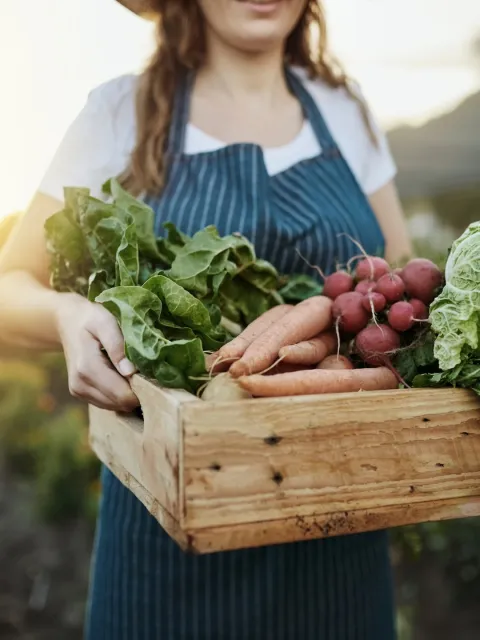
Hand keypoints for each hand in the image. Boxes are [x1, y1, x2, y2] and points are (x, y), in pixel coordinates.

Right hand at [56, 295, 138, 411]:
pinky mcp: (80, 394)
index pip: (122, 395)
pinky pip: (107, 403)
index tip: (152, 374)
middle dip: (137, 392)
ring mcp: (79, 391)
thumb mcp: (105, 323)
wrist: (68, 321)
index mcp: (87, 368)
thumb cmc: (91, 319)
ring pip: (115, 406)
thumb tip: (131, 371)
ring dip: (128, 394)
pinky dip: (118, 394)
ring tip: (133, 372)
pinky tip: (121, 376)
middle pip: (120, 403)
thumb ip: (117, 346)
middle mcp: (80, 384)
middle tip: (147, 372)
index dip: (142, 389)